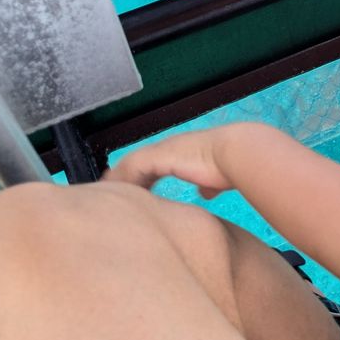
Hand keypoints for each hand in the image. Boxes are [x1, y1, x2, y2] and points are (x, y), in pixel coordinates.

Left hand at [106, 129, 229, 198]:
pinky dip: (121, 178)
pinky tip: (113, 190)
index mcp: (183, 152)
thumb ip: (209, 184)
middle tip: (108, 189)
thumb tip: (206, 192)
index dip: (140, 174)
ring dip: (118, 178)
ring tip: (103, 192)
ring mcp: (163, 150)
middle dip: (124, 175)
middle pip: (138, 161)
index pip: (154, 162)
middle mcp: (170, 148)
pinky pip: (131, 167)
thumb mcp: (217, 178)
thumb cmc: (231, 165)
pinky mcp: (159, 156)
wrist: (236, 153)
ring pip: (131, 163)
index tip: (130, 187)